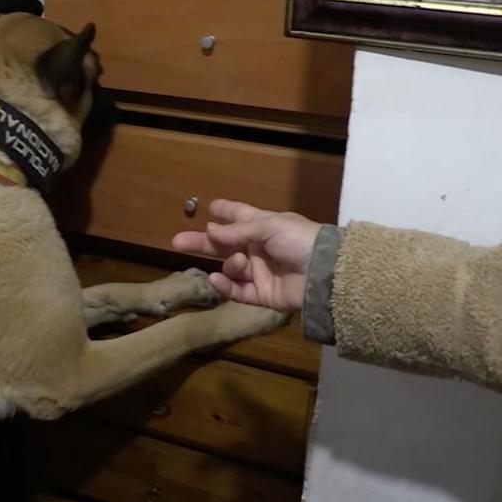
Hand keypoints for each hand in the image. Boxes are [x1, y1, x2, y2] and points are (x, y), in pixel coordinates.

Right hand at [171, 199, 321, 311]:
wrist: (324, 272)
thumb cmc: (300, 240)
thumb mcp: (269, 226)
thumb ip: (237, 231)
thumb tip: (210, 230)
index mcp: (264, 227)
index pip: (241, 217)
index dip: (227, 211)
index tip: (210, 206)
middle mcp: (259, 249)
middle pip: (225, 245)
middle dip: (202, 242)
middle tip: (177, 241)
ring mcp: (259, 273)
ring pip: (231, 268)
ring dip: (229, 264)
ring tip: (238, 262)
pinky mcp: (261, 295)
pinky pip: (237, 291)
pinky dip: (225, 286)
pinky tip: (216, 279)